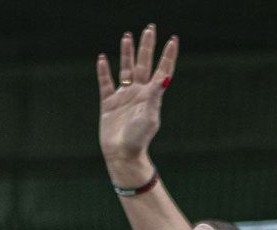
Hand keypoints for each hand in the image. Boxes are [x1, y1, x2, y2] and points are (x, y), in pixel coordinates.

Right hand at [96, 26, 177, 179]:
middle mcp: (138, 93)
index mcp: (151, 95)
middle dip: (146, 46)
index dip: (167, 55)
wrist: (122, 155)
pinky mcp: (108, 103)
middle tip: (150, 28)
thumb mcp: (150, 115)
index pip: (162, 70)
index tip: (173, 39)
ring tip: (127, 36)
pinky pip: (105, 83)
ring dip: (126, 53)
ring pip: (125, 69)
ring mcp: (123, 97)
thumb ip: (156, 94)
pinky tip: (102, 58)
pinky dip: (103, 71)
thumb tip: (166, 76)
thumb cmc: (139, 139)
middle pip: (143, 63)